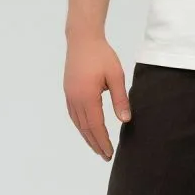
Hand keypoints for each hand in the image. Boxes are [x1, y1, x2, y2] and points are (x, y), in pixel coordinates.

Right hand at [64, 37, 130, 160]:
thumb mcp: (116, 76)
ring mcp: (70, 96)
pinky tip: (86, 129)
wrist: (83, 39)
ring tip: (97, 147)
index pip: (96, 126)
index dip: (102, 141)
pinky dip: (80, 125)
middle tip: (105, 156)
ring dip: (87, 136)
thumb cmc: (102, 55)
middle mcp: (75, 100)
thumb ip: (120, 99)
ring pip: (78, 123)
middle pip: (85, 128)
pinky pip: (73, 114)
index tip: (109, 153)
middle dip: (95, 143)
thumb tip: (125, 120)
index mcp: (87, 97)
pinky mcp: (68, 91)